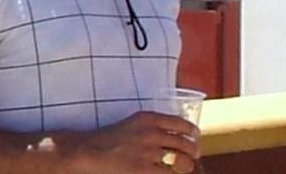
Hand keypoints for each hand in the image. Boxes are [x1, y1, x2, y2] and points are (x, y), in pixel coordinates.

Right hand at [76, 111, 199, 173]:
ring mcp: (148, 152)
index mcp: (147, 118)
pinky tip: (170, 173)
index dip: (191, 130)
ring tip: (184, 166)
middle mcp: (151, 133)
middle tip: (194, 154)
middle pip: (185, 142)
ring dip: (187, 165)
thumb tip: (175, 135)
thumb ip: (151, 126)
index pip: (179, 122)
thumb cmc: (110, 138)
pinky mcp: (145, 170)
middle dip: (193, 150)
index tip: (195, 135)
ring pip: (182, 161)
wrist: (91, 150)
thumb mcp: (132, 123)